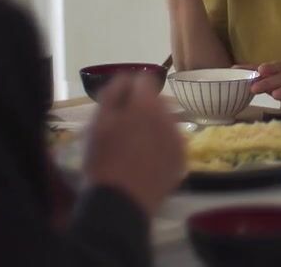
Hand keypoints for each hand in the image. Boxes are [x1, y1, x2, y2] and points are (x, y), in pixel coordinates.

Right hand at [82, 74, 185, 214]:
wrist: (120, 202)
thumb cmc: (103, 161)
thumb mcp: (98, 123)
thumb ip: (113, 93)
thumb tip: (126, 77)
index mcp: (145, 104)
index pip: (143, 80)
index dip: (129, 89)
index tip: (119, 103)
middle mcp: (168, 116)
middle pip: (157, 100)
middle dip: (143, 107)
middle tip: (125, 127)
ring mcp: (178, 137)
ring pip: (166, 121)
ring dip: (154, 125)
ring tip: (135, 146)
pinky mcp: (183, 157)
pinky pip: (172, 141)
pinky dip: (162, 144)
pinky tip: (147, 159)